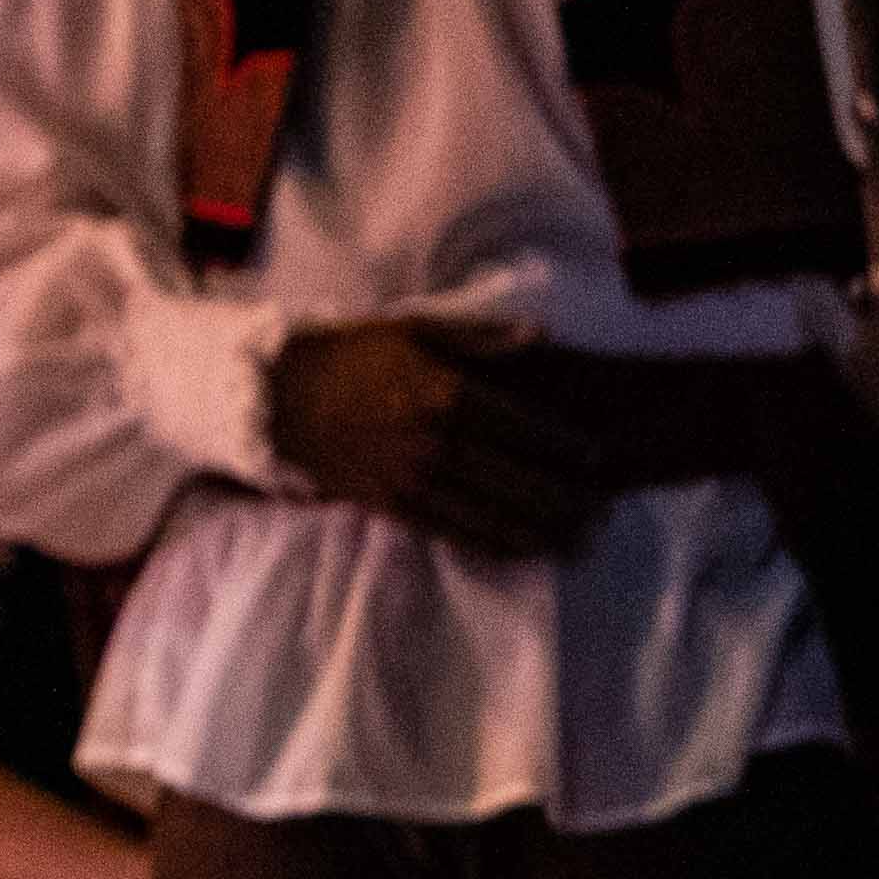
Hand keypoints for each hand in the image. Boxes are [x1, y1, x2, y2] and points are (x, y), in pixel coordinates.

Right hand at [262, 316, 612, 561]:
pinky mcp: (391, 505)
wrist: (274, 396)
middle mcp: (434, 443)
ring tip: (579, 543)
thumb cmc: (348, 355)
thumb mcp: (413, 328)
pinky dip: (494, 545)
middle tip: (604, 513)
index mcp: (445, 393)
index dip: (567, 447)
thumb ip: (481, 336)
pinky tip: (525, 550)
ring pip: (491, 515)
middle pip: (518, 481)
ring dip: (540, 532)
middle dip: (566, 501)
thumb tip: (542, 335)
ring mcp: (411, 479)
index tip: (600, 459)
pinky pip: (453, 532)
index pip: (525, 428)